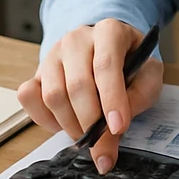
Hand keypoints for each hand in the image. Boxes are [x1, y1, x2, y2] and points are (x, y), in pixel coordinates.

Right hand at [17, 19, 163, 173]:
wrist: (108, 50)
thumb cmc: (130, 62)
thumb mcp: (148, 74)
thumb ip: (139, 98)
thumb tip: (115, 131)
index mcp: (109, 31)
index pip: (106, 65)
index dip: (112, 100)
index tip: (118, 128)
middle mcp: (77, 39)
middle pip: (77, 84)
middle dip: (91, 122)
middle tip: (103, 147)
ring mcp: (54, 54)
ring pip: (53, 95)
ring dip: (71, 124)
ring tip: (88, 134)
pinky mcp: (37, 71)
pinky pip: (29, 97)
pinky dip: (44, 119)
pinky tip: (64, 124)